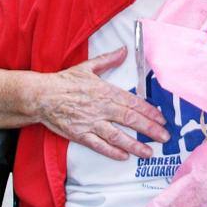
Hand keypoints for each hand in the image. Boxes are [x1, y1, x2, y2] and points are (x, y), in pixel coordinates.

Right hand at [35, 47, 169, 160]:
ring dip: (135, 145)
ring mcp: (91, 122)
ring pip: (117, 136)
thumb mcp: (88, 67)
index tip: (162, 118)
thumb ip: (108, 59)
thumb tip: (123, 50)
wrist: (41, 96)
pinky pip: (99, 145)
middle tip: (164, 136)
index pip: (133, 102)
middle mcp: (101, 107)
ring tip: (149, 151)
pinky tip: (124, 156)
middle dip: (149, 129)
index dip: (149, 111)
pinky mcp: (80, 134)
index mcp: (106, 91)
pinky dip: (112, 151)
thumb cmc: (64, 82)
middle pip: (130, 119)